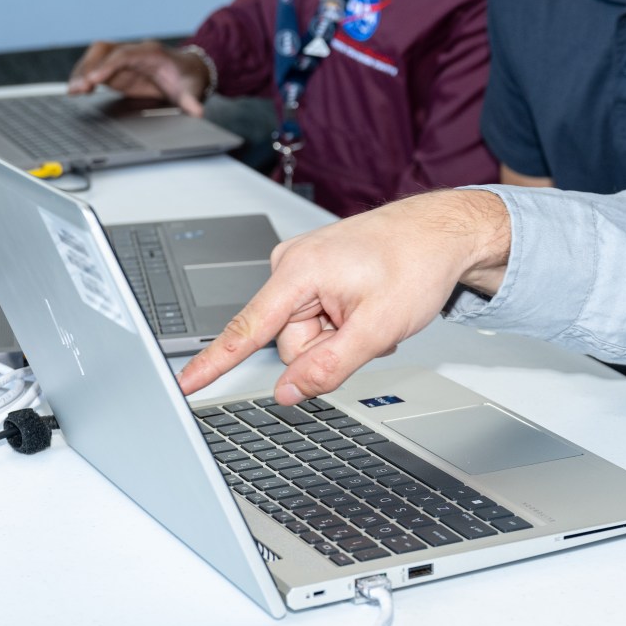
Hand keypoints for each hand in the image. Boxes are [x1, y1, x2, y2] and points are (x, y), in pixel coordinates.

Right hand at [67, 39, 210, 115]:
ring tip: (72, 91)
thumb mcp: (193, 90)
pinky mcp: (116, 69)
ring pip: (96, 56)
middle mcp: (134, 52)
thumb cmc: (189, 78)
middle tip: (78, 88)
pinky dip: (84, 77)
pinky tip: (75, 90)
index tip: (94, 79)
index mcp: (153, 53)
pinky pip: (95, 67)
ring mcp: (123, 59)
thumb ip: (191, 100)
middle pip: (105, 50)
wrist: (189, 72)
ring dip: (82, 71)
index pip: (126, 54)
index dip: (108, 65)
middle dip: (89, 66)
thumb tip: (196, 111)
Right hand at [177, 189, 513, 401]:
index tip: (182, 385)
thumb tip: (288, 394)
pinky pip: (317, 318)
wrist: (443, 231)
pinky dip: (343, 323)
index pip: (246, 330)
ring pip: (306, 335)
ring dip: (340, 335)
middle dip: (326, 347)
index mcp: (299, 271)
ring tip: (372, 310)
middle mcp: (292, 264)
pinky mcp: (315, 274)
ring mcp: (303, 268)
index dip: (213, 363)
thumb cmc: (418, 263)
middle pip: (289, 342)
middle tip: (368, 326)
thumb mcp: (378, 328)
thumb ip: (329, 366)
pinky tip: (368, 305)